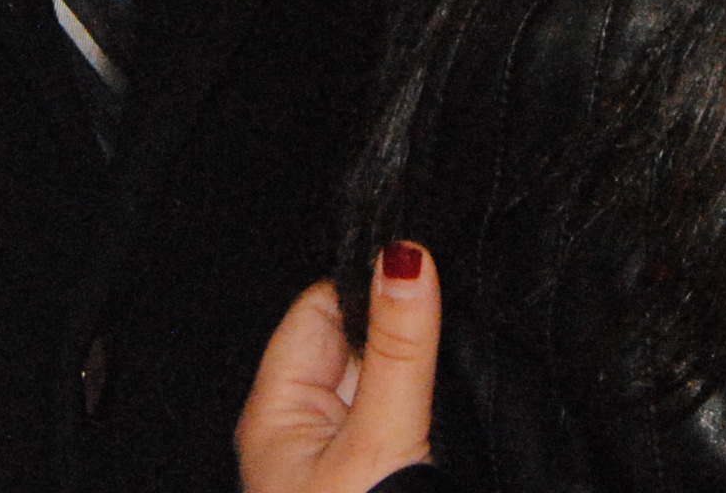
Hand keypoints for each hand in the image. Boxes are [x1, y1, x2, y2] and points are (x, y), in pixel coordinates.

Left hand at [236, 242, 441, 492]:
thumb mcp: (376, 440)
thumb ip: (396, 351)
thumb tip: (406, 256)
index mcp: (274, 415)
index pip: (318, 308)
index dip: (370, 279)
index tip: (421, 255)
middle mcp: (302, 432)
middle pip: (358, 343)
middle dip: (400, 322)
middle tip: (448, 307)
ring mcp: (341, 456)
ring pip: (387, 380)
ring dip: (419, 365)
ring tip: (452, 363)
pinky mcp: (378, 475)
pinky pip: (404, 418)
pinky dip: (432, 405)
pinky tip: (450, 411)